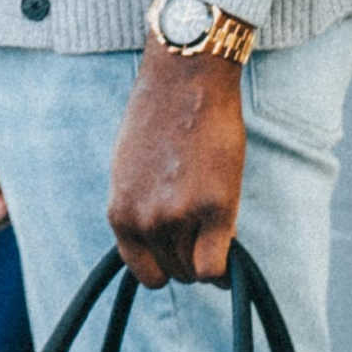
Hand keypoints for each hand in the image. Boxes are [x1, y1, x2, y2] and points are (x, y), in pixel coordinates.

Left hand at [107, 48, 245, 286]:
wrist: (185, 81)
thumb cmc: (160, 118)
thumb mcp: (130, 170)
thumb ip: (141, 208)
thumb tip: (162, 239)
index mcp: (120, 213)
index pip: (143, 269)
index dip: (165, 263)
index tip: (179, 247)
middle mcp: (145, 220)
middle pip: (174, 270)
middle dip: (190, 256)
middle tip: (204, 229)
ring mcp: (179, 217)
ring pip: (196, 269)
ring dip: (208, 255)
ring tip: (216, 223)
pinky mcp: (216, 208)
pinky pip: (215, 267)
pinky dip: (224, 269)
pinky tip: (230, 244)